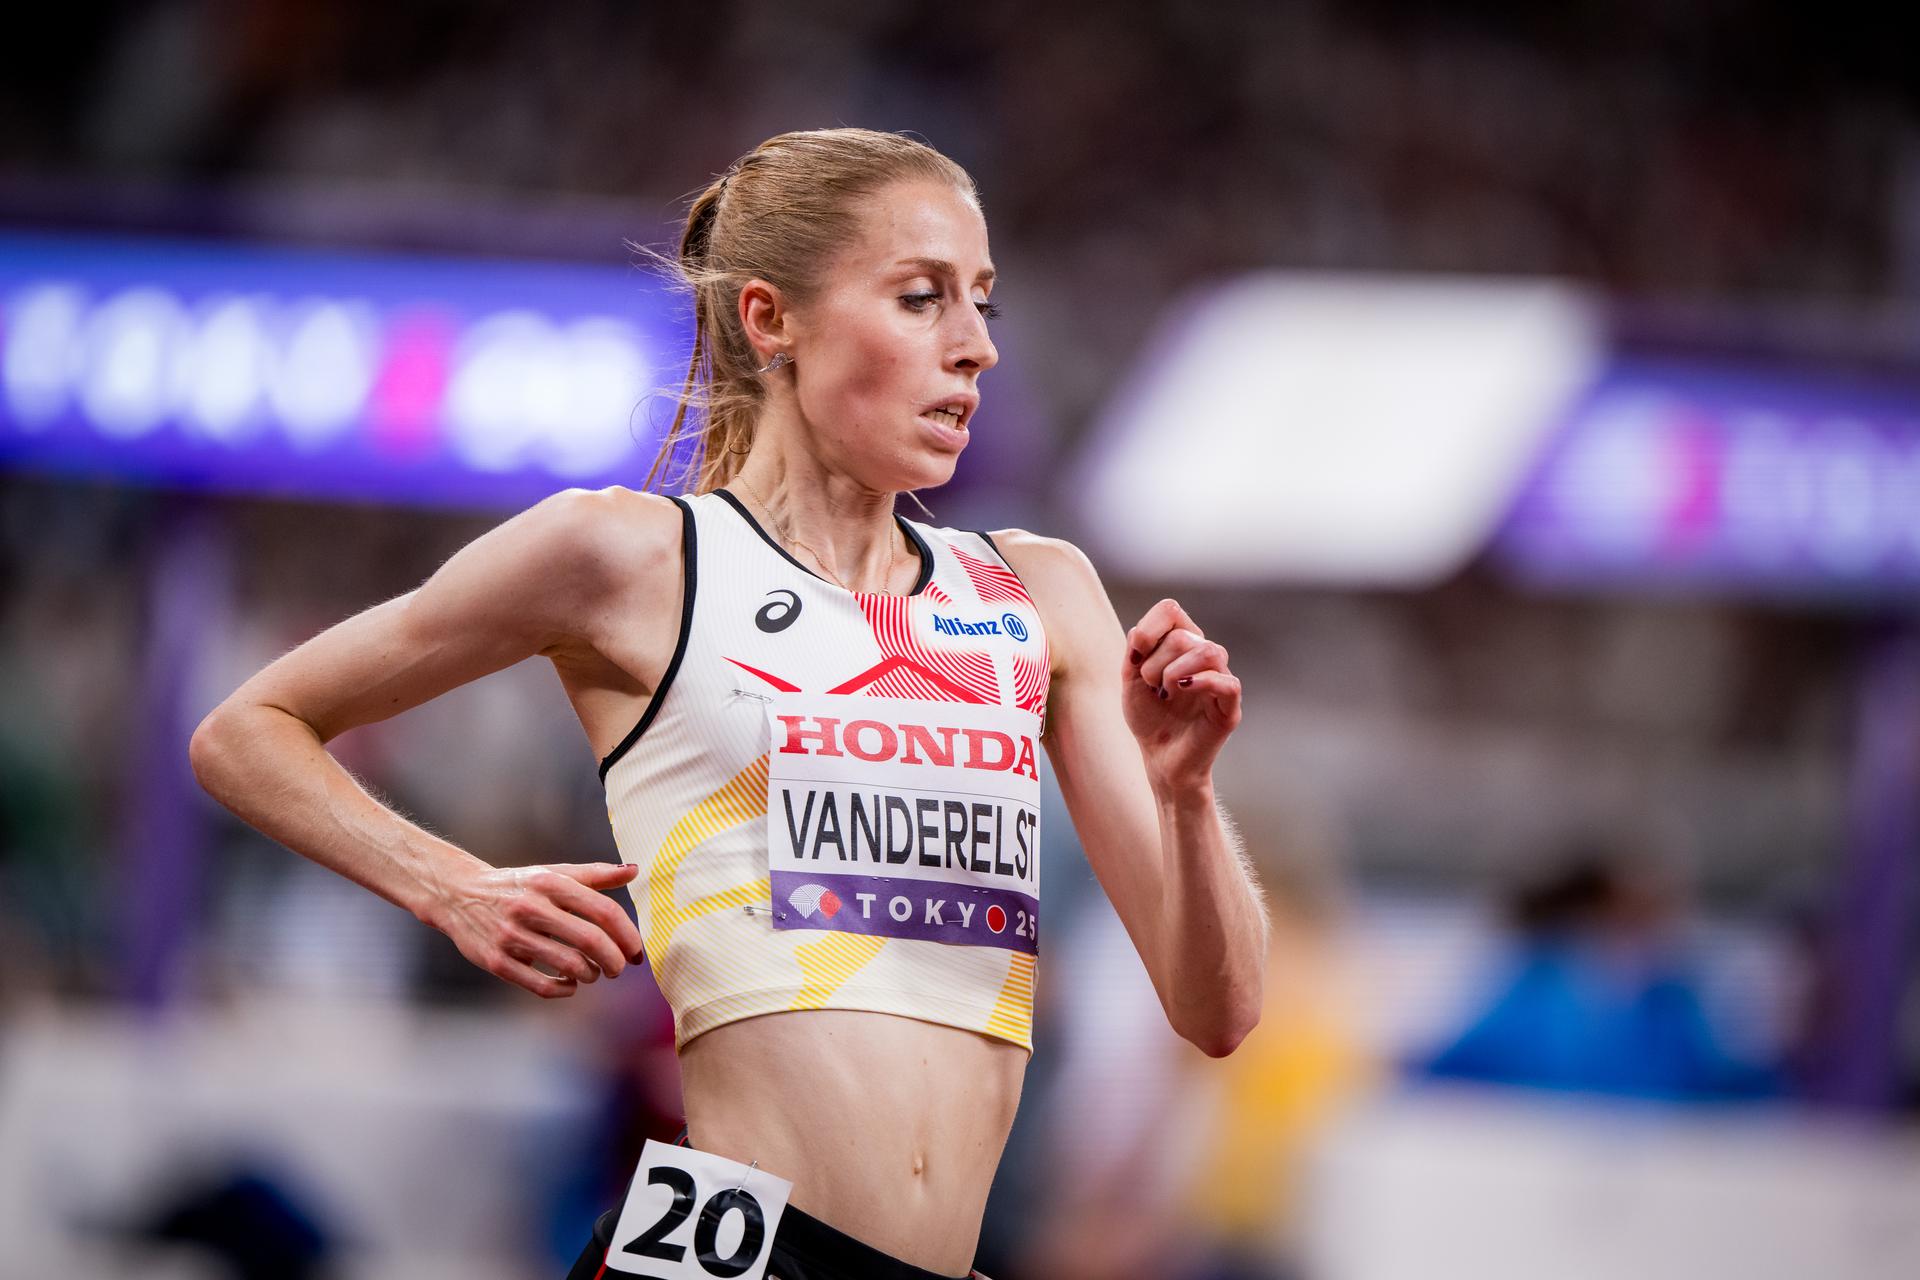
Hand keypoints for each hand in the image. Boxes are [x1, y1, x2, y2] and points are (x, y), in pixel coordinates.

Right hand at [431, 860, 644, 998]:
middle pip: (590, 940)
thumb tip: (634, 870)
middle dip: (614, 960)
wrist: (458, 894)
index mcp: (550, 883)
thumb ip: (594, 875)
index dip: (628, 935)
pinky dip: (564, 989)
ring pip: (569, 965)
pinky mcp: (496, 961)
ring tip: (592, 973)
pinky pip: (541, 986)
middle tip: (618, 968)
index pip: (604, 911)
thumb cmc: (517, 886)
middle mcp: (532, 907)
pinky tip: (569, 983)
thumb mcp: (552, 873)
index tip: (636, 951)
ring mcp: (512, 935)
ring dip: (591, 975)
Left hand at [1122, 598, 1241, 792]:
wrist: (1160, 759)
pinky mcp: (1229, 707)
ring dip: (1175, 671)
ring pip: (1209, 651)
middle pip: (1184, 636)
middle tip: (1150, 686)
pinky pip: (1227, 683)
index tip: (1136, 654)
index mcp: (1181, 645)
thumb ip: (1135, 653)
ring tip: (1165, 692)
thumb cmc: (1149, 719)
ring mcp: (1220, 680)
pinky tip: (1182, 691)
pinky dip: (1201, 682)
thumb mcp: (1131, 682)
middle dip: (1155, 662)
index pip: (1171, 610)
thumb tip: (1140, 631)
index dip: (1150, 627)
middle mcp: (1204, 657)